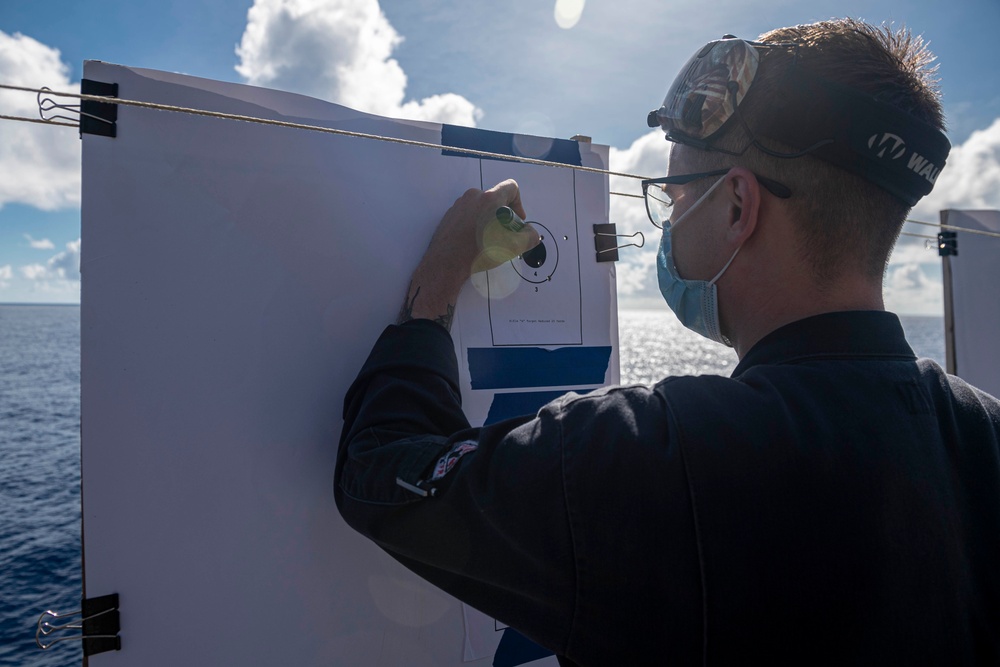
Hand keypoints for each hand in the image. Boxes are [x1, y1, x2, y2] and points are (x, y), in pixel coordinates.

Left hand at [397, 179, 540, 329]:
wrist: (446, 264)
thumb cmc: (480, 252)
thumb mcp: (513, 247)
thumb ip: (530, 236)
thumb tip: (531, 233)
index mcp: (489, 199)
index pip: (511, 187)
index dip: (519, 203)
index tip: (516, 221)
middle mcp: (473, 196)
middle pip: (495, 200)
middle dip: (503, 216)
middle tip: (503, 235)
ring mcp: (458, 205)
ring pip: (480, 208)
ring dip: (488, 221)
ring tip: (487, 241)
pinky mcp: (448, 216)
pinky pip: (467, 215)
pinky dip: (474, 225)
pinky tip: (472, 243)